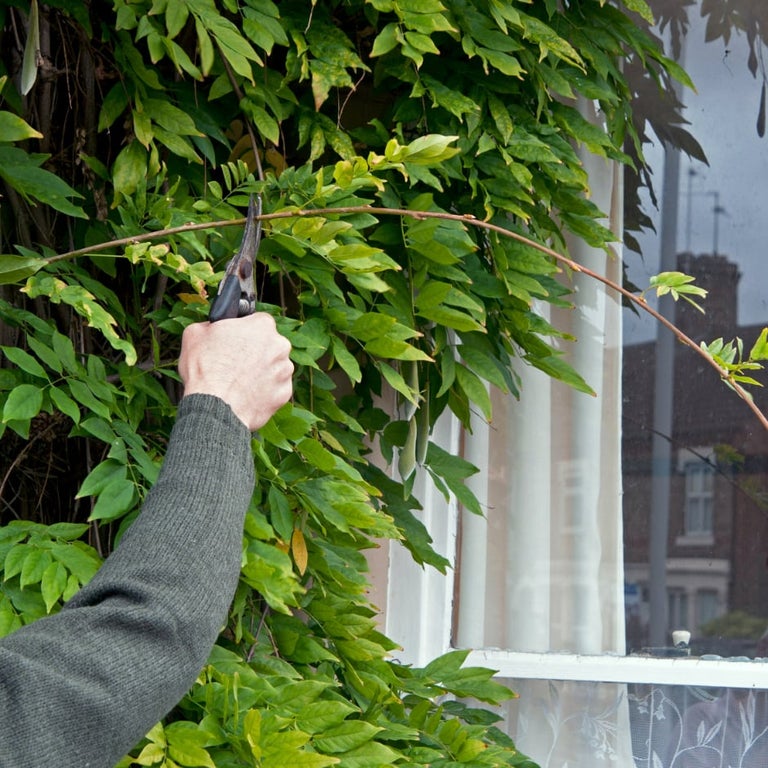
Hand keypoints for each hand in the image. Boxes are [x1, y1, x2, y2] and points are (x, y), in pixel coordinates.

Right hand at [179, 314, 292, 429]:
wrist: (215, 407)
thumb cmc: (206, 370)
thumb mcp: (195, 334)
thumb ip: (211, 325)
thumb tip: (212, 327)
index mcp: (262, 325)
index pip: (257, 322)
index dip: (243, 332)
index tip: (233, 341)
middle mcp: (280, 345)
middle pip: (268, 345)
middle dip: (254, 352)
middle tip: (234, 363)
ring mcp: (285, 370)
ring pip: (274, 367)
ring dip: (260, 372)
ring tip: (238, 382)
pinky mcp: (285, 393)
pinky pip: (275, 388)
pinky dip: (264, 391)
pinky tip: (246, 395)